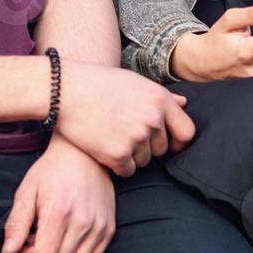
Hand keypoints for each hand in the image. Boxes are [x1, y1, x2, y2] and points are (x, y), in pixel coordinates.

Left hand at [0, 137, 114, 252]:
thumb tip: (8, 251)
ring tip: (53, 240)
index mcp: (60, 212)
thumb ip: (17, 223)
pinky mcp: (108, 228)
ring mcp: (99, 227)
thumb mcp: (27, 191)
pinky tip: (68, 240)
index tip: (25, 242)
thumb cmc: (52, 169)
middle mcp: (83, 222)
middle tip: (37, 239)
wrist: (83, 153)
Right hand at [54, 61, 195, 176]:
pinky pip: (127, 171)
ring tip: (111, 137)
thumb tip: (184, 103)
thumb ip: (162, 96)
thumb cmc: (99, 83)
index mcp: (160, 99)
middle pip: (162, 149)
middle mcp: (153, 119)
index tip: (168, 145)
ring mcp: (136, 137)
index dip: (178, 141)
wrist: (65, 90)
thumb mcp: (135, 82)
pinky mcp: (118, 154)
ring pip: (144, 161)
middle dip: (147, 147)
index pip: (187, 131)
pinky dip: (117, 165)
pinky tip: (104, 148)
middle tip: (124, 135)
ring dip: (131, 156)